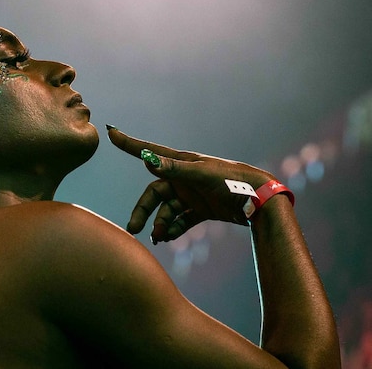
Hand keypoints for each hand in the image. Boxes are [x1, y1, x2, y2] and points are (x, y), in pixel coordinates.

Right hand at [107, 126, 274, 241]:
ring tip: (158, 239)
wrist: (261, 201)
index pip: (149, 152)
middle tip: (133, 228)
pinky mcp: (202, 209)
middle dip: (143, 210)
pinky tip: (169, 238)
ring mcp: (192, 194)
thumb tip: (146, 160)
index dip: (129, 144)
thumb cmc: (233, 181)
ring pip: (167, 210)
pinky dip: (174, 229)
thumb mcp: (203, 175)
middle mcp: (183, 177)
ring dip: (160, 224)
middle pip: (154, 194)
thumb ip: (175, 169)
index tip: (111, 132)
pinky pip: (181, 220)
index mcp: (182, 162)